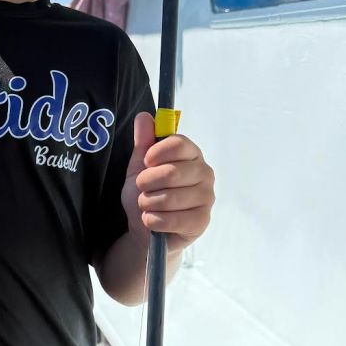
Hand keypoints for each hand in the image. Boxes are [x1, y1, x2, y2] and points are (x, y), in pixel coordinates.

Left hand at [122, 112, 214, 249]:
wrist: (145, 228)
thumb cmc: (147, 193)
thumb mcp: (139, 167)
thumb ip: (143, 143)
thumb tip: (144, 116)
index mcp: (191, 155)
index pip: (179, 144)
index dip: (156, 152)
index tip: (146, 161)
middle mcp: (205, 173)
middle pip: (172, 172)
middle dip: (147, 183)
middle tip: (143, 189)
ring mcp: (207, 198)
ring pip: (170, 198)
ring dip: (148, 203)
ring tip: (147, 206)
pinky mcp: (202, 221)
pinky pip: (173, 219)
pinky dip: (154, 221)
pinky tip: (152, 220)